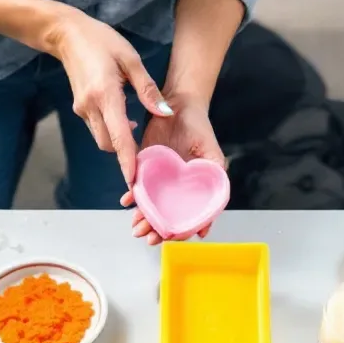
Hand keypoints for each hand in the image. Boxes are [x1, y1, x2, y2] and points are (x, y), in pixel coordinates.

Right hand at [45, 9, 171, 187]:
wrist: (68, 35)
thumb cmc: (101, 41)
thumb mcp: (131, 60)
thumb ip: (148, 89)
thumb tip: (165, 113)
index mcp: (105, 94)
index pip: (119, 136)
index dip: (127, 161)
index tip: (134, 182)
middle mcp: (90, 107)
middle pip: (109, 145)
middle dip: (125, 155)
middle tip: (146, 160)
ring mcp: (82, 109)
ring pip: (102, 139)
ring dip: (119, 143)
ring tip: (136, 136)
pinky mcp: (80, 109)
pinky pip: (98, 129)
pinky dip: (112, 132)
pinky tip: (124, 120)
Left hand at [121, 97, 224, 245]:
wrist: (177, 105)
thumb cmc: (199, 128)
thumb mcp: (212, 154)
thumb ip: (216, 176)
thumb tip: (211, 203)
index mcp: (195, 188)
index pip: (189, 217)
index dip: (182, 230)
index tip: (174, 238)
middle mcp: (178, 188)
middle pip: (167, 215)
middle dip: (157, 229)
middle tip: (149, 238)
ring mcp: (161, 180)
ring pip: (151, 206)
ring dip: (143, 218)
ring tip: (135, 227)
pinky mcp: (145, 169)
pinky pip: (138, 187)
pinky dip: (132, 195)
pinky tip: (127, 200)